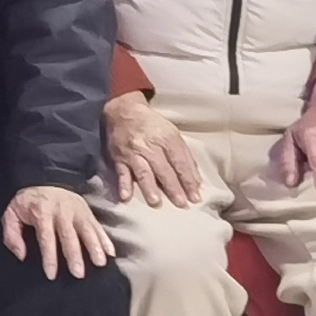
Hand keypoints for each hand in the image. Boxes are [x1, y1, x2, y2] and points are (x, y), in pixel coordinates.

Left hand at [1, 182, 109, 277]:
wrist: (45, 178)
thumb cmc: (28, 203)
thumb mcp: (11, 214)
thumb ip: (11, 235)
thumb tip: (21, 255)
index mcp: (42, 211)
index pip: (46, 237)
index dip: (49, 256)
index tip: (52, 274)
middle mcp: (61, 210)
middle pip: (69, 235)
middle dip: (74, 254)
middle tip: (78, 274)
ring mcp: (77, 210)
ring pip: (87, 229)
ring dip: (94, 246)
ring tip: (100, 263)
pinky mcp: (87, 211)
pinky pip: (97, 226)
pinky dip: (105, 239)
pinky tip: (110, 253)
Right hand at [101, 94, 203, 209]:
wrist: (124, 111)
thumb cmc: (153, 125)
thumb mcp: (172, 134)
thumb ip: (184, 157)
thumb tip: (196, 180)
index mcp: (167, 139)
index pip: (180, 162)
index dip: (188, 180)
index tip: (195, 197)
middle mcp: (151, 146)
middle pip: (164, 169)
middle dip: (173, 188)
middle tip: (181, 204)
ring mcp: (134, 152)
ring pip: (143, 171)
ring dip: (149, 187)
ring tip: (155, 202)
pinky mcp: (119, 158)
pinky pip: (121, 172)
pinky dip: (123, 184)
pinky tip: (125, 197)